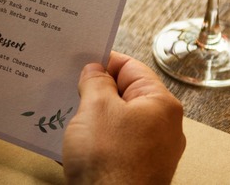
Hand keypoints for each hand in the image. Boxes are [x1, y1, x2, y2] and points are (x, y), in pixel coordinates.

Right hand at [63, 51, 185, 184]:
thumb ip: (95, 81)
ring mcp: (150, 152)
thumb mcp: (95, 107)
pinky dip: (94, 141)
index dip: (104, 60)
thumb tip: (95, 70)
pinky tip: (74, 143)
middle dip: (94, 91)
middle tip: (69, 86)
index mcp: (160, 104)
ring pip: (117, 122)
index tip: (81, 58)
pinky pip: (113, 146)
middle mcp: (162, 127)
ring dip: (91, 118)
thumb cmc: (110, 162)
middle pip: (124, 95)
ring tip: (67, 115)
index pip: (131, 68)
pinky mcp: (136, 170)